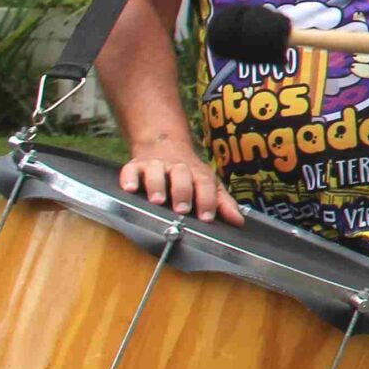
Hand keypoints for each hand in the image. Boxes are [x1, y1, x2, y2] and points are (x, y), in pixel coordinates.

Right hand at [119, 142, 241, 225]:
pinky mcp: (135, 165)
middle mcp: (177, 167)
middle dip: (182, 191)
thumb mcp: (210, 186)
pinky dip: (129, 178)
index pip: (205, 184)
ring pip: (156, 170)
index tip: (207, 218)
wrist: (166, 146)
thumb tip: (238, 222)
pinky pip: (130, 169)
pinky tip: (129, 189)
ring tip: (157, 200)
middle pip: (182, 175)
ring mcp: (155, 165)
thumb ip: (223, 204)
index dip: (208, 201)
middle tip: (182, 209)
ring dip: (156, 185)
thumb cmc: (190, 174)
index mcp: (197, 174)